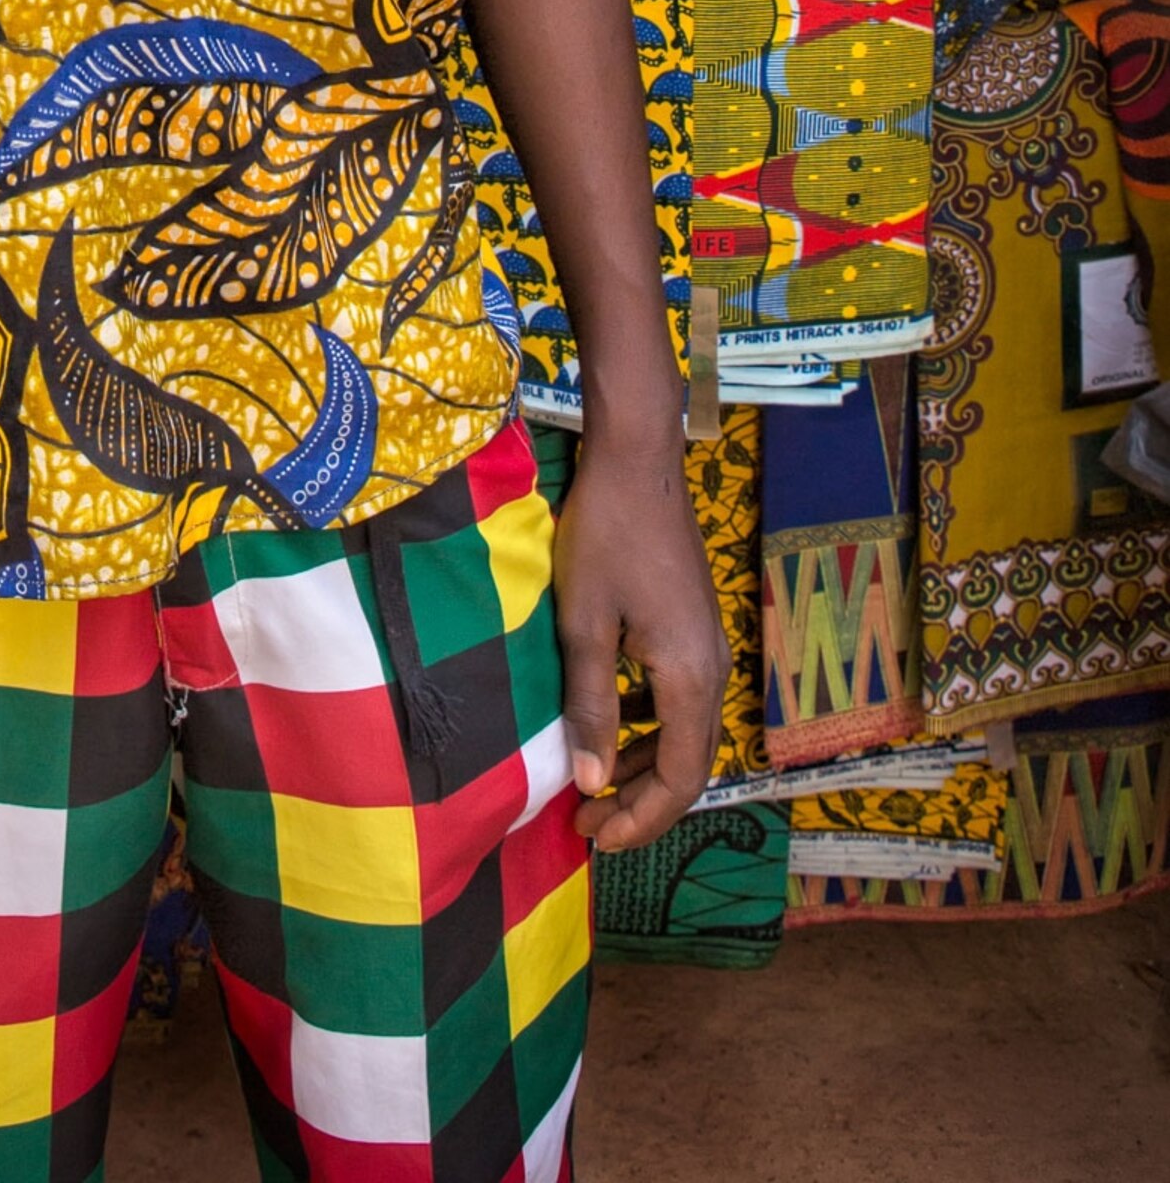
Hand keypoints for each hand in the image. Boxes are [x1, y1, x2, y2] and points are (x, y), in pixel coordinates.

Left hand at [551, 434, 726, 853]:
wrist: (638, 461)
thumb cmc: (605, 537)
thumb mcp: (584, 625)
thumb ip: (590, 705)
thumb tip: (591, 783)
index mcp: (691, 678)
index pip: (679, 779)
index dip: (640, 818)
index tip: (594, 836)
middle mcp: (712, 670)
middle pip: (688, 762)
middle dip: (639, 801)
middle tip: (588, 823)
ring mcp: (707, 647)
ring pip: (683, 731)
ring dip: (642, 763)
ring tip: (593, 784)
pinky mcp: (693, 627)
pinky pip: (678, 697)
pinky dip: (647, 724)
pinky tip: (610, 722)